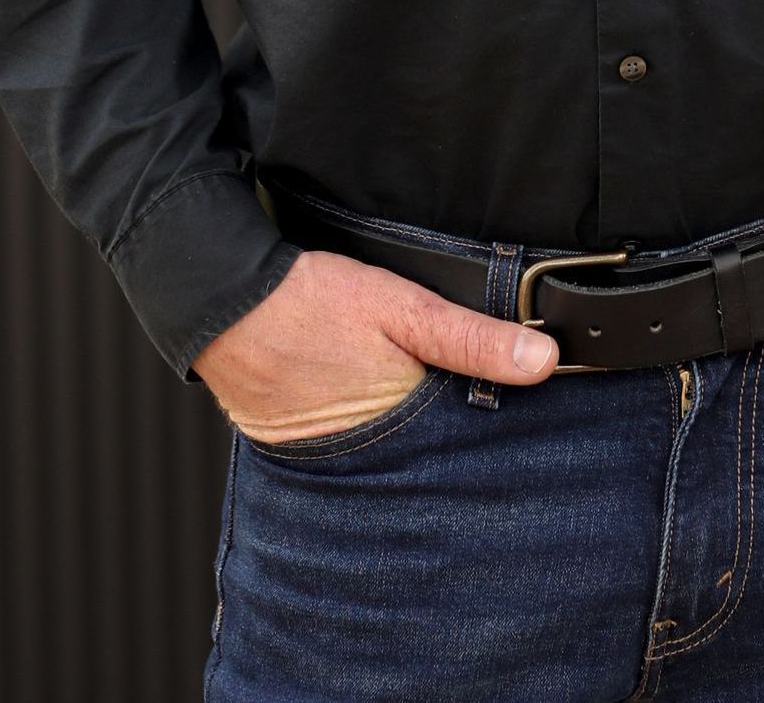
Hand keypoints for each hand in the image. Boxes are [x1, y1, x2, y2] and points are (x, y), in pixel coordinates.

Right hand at [191, 248, 559, 443]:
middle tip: (478, 420)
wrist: (219, 303)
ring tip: (422, 409)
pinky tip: (377, 407)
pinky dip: (368, 434)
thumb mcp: (403, 308)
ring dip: (409, 440)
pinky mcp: (298, 449)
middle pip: (427, 461)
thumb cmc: (310, 302)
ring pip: (390, 458)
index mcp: (398, 430)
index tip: (525, 426)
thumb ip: (472, 337)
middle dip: (452, 444)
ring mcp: (328, 460)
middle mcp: (365, 460)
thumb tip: (544, 360)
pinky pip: (350, 450)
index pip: (465, 450)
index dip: (492, 436)